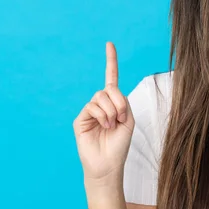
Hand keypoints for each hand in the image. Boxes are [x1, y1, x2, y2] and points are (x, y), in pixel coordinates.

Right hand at [73, 42, 135, 183]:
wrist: (108, 165)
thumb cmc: (119, 144)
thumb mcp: (128, 120)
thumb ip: (122, 102)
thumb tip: (109, 92)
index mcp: (114, 103)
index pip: (111, 78)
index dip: (111, 61)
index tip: (109, 44)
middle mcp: (101, 104)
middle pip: (109, 88)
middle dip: (119, 102)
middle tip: (121, 117)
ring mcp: (89, 111)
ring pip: (100, 96)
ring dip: (111, 110)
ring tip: (111, 125)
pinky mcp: (80, 119)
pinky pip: (92, 106)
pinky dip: (102, 115)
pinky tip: (104, 126)